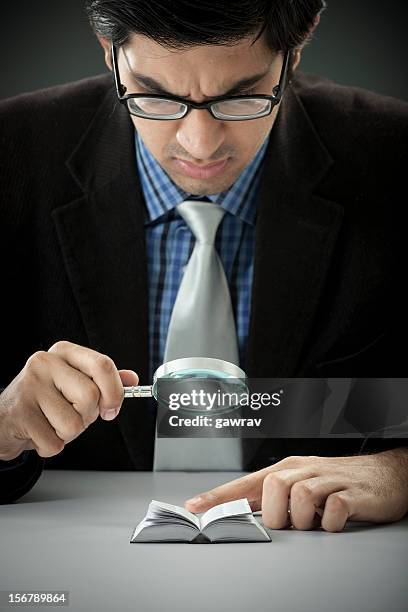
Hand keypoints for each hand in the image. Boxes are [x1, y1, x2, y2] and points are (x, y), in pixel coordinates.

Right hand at [0, 340, 138, 460]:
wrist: (3, 420)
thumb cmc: (43, 402)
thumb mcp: (74, 384)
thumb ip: (102, 380)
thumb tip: (132, 378)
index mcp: (63, 352)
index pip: (102, 365)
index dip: (114, 391)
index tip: (111, 409)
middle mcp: (45, 363)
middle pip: (90, 396)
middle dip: (87, 416)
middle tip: (71, 415)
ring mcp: (30, 386)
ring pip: (74, 423)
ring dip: (68, 434)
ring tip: (51, 423)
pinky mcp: (20, 413)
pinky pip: (55, 443)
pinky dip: (51, 447)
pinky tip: (38, 433)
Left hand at [185, 450, 407, 531]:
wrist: (383, 474)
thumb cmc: (335, 482)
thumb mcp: (301, 484)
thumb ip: (274, 499)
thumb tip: (240, 515)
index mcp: (287, 469)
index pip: (246, 482)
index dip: (220, 496)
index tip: (195, 507)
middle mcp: (304, 470)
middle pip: (273, 486)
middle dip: (277, 513)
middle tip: (291, 524)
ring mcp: (328, 481)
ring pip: (301, 496)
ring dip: (304, 519)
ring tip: (314, 522)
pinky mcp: (351, 495)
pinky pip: (333, 510)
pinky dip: (330, 523)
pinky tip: (333, 522)